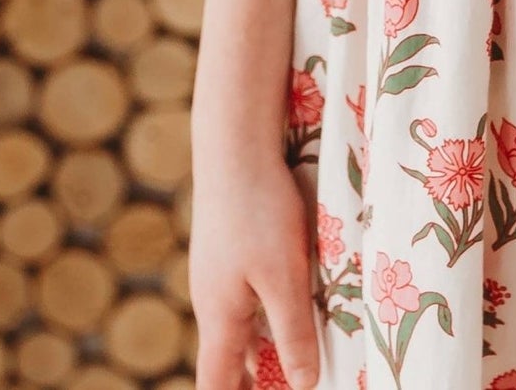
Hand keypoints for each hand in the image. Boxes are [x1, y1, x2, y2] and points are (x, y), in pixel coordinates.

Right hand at [188, 152, 322, 389]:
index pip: (215, 384)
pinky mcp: (229, 247)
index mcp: (220, 318)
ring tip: (288, 363)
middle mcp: (212, 300)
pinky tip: (287, 305)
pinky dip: (263, 315)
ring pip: (238, 325)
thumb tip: (303, 385)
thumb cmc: (259, 213)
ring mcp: (217, 272)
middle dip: (249, 382)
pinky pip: (244, 296)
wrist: (234, 148)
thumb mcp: (284, 277)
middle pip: (226, 359)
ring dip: (259, 349)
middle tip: (281, 385)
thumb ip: (293, 332)